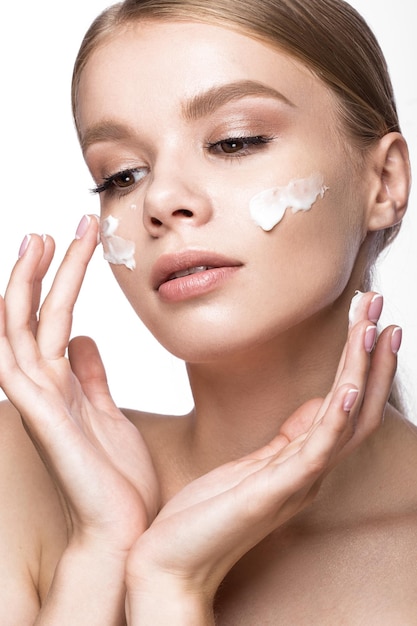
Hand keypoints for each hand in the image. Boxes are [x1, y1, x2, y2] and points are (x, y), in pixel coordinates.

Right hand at [0, 216, 158, 554]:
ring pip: (23, 330)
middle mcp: (44, 388)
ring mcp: (39, 402)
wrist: (121, 529)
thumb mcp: (108, 412)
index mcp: (63, 385)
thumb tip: (84, 341)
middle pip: (35, 316)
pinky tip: (11, 297)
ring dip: (27, 285)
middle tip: (48, 229)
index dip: (59, 282)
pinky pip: (17, 366)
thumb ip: (92, 377)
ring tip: (37, 240)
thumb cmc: (116, 477)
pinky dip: (10, 331)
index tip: (70, 244)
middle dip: (42, 271)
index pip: (53, 321)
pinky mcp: (42, 418)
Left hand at [125, 292, 398, 617]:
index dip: (363, 362)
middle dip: (371, 352)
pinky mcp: (274, 493)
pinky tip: (348, 386)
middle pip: (358, 404)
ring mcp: (297, 482)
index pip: (348, 404)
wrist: (172, 561)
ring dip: (362, 370)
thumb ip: (289, 439)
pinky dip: (337, 418)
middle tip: (377, 301)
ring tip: (373, 325)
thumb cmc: (207, 513)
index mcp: (305, 461)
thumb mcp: (255, 465)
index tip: (369, 319)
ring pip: (346, 419)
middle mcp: (311, 470)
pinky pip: (316, 451)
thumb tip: (312, 407)